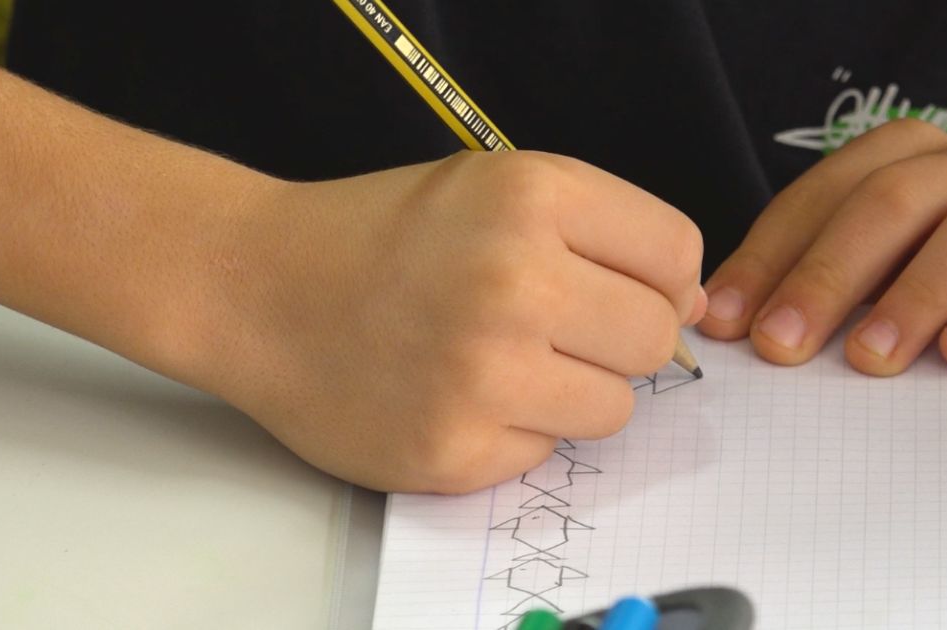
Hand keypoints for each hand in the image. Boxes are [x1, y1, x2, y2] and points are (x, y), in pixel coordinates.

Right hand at [171, 151, 704, 492]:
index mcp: (532, 198)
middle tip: (547, 329)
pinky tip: (453, 396)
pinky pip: (543, 452)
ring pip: (613, 408)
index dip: (654, 277)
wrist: (257, 288)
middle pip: (656, 339)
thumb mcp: (488, 187)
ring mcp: (485, 376)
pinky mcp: (454, 451)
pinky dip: (511, 431)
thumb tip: (689, 303)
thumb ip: (596, 229)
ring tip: (495, 363)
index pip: (676, 256)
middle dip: (614, 339)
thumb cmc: (375, 236)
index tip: (615, 288)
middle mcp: (516, 283)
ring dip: (569, 391)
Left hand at [698, 119, 946, 374]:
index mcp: (898, 157)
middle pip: (885, 205)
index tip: (725, 322)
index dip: (765, 260)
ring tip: (866, 358)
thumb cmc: (927, 263)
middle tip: (779, 345)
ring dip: (912, 299)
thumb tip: (723, 321)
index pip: (816, 200)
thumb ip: (809, 272)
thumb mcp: (869, 255)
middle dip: (825, 278)